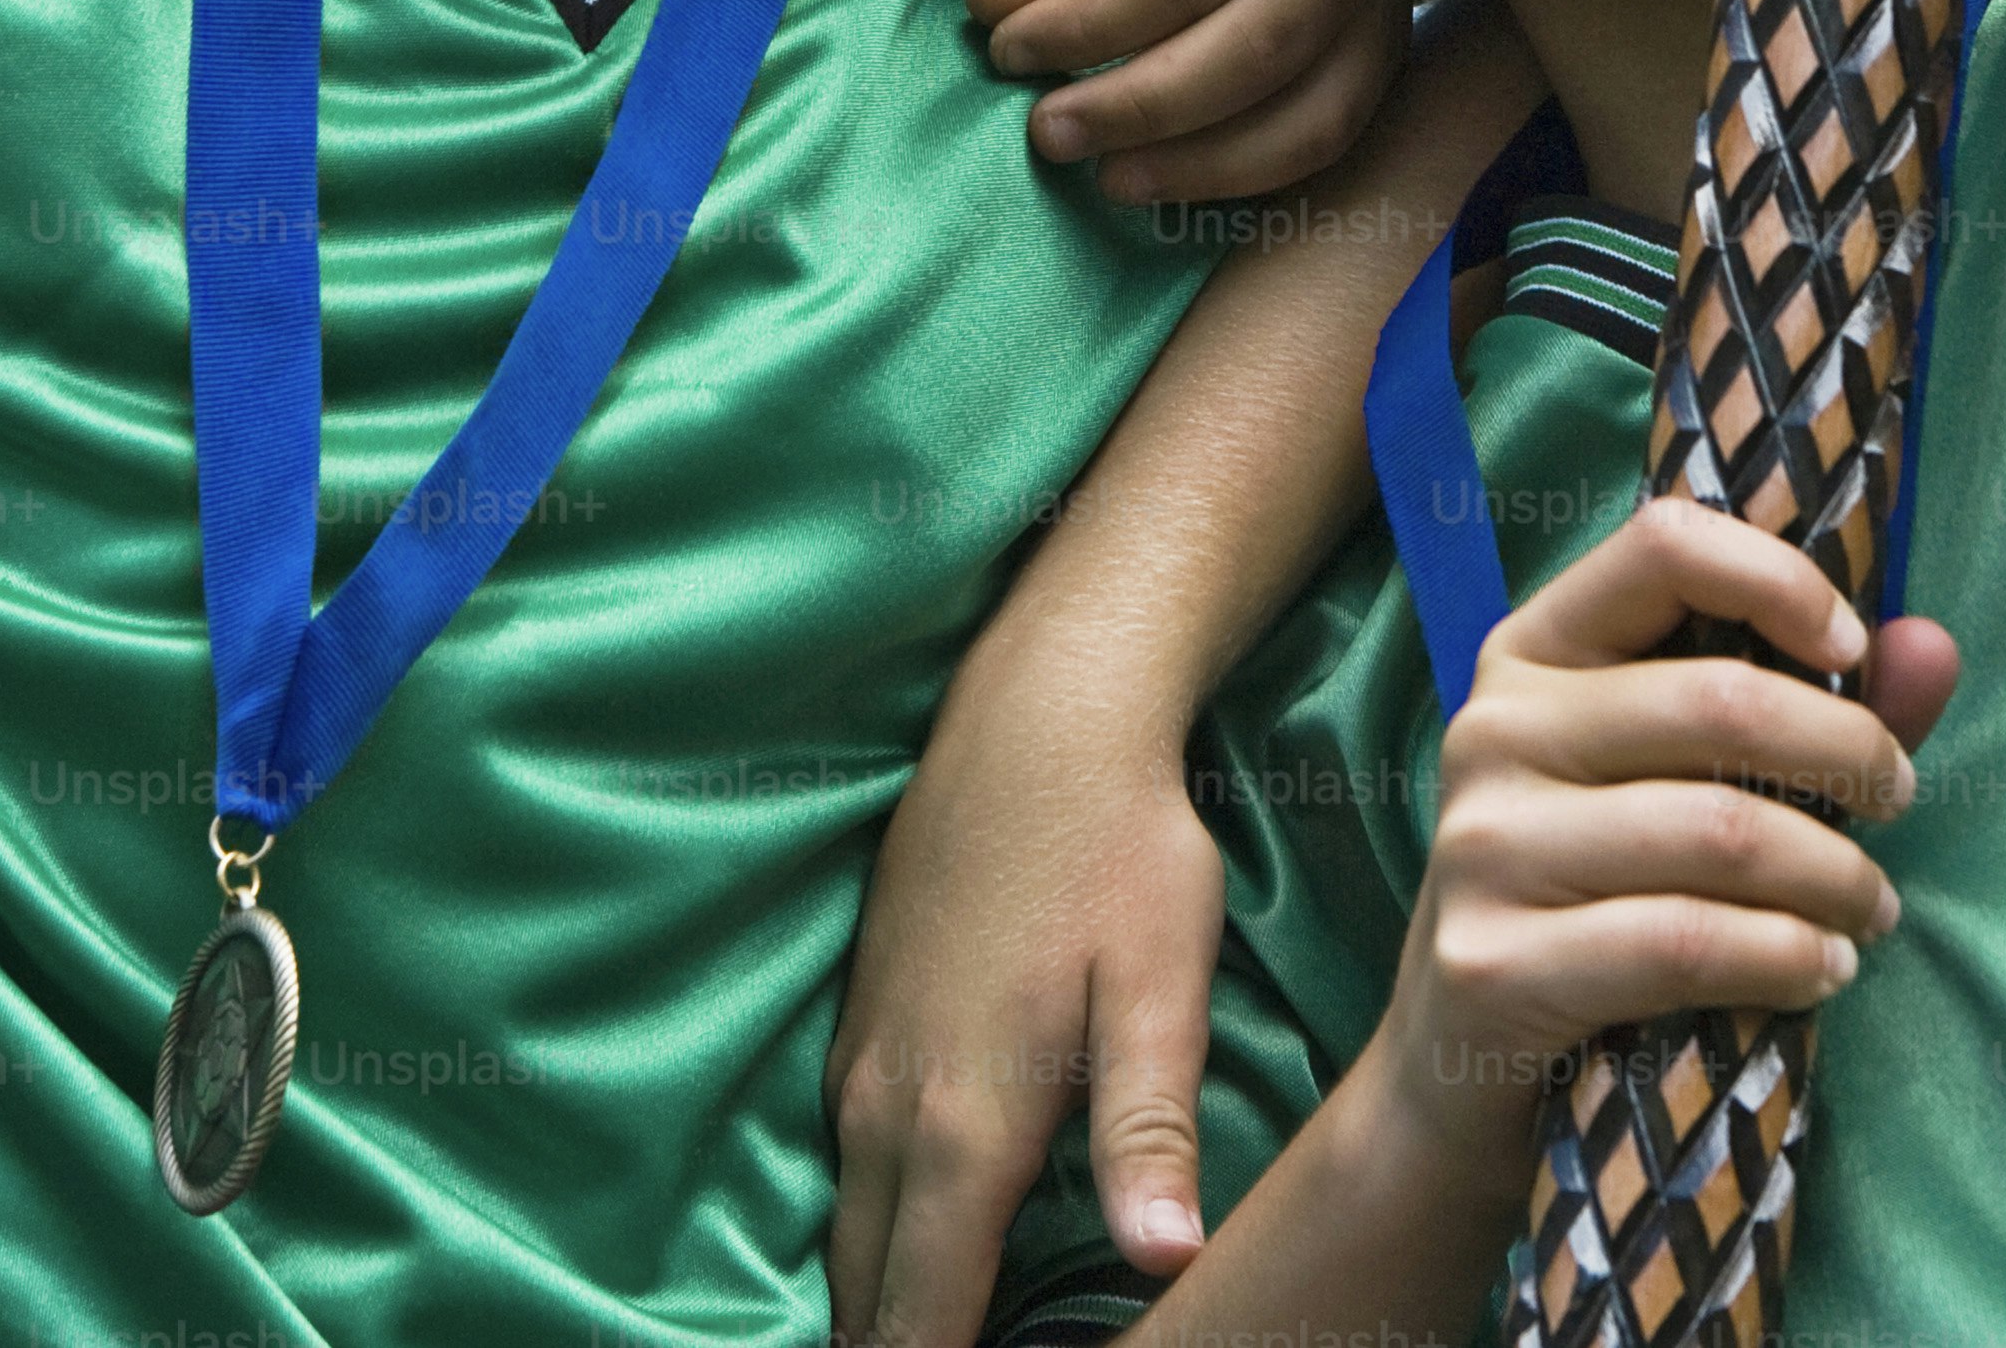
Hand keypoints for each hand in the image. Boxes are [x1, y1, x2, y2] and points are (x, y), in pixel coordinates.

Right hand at [829, 707, 1227, 1347]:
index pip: (925, 1309)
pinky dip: (861, 1234)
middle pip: (864, 1290)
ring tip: (913, 1344)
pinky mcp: (856, 1024)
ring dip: (869, 1301)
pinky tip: (899, 1256)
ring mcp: (858, 1063)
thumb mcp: (1160, 986)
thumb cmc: (1119, 853)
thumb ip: (1150, 1135)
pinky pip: (838, 1169)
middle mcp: (886, 1108)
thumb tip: (1167, 1261)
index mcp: (965, 1122)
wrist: (1033, 720)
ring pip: (842, 1230)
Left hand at [974, 0, 1409, 205]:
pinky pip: (1330, 133)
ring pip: (1300, 110)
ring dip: (1194, 162)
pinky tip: (1173, 180)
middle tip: (1045, 131)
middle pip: (1246, 50)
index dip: (1081, 26)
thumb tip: (999, 1)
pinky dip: (1251, 174)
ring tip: (1104, 175)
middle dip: (1134, 107)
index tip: (1001, 40)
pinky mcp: (1384, 39)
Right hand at [1359, 501, 1956, 1177]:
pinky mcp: (1493, 962)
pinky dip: (1787, 958)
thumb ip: (1812, 706)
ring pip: (1720, 832)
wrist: (1464, 1066)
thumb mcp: (1688, 783)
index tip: (1854, 652)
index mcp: (1536, 650)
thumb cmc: (1600, 894)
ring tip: (1874, 911)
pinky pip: (1685, 942)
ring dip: (1838, 877)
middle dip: (1850, 755)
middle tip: (1899, 801)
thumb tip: (1933, 646)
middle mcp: (1493, 727)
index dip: (1781, 582)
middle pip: (1720, 700)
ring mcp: (1483, 845)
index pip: (1665, 545)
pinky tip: (1823, 969)